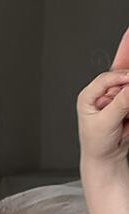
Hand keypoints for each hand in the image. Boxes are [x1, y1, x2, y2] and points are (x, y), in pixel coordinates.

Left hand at [77, 26, 128, 166]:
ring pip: (128, 80)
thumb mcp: (106, 123)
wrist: (105, 158)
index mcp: (88, 96)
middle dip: (128, 56)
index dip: (121, 78)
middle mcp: (102, 93)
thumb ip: (121, 104)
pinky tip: (127, 114)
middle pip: (120, 71)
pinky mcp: (127, 102)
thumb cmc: (96, 143)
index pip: (107, 78)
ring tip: (125, 111)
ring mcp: (116, 96)